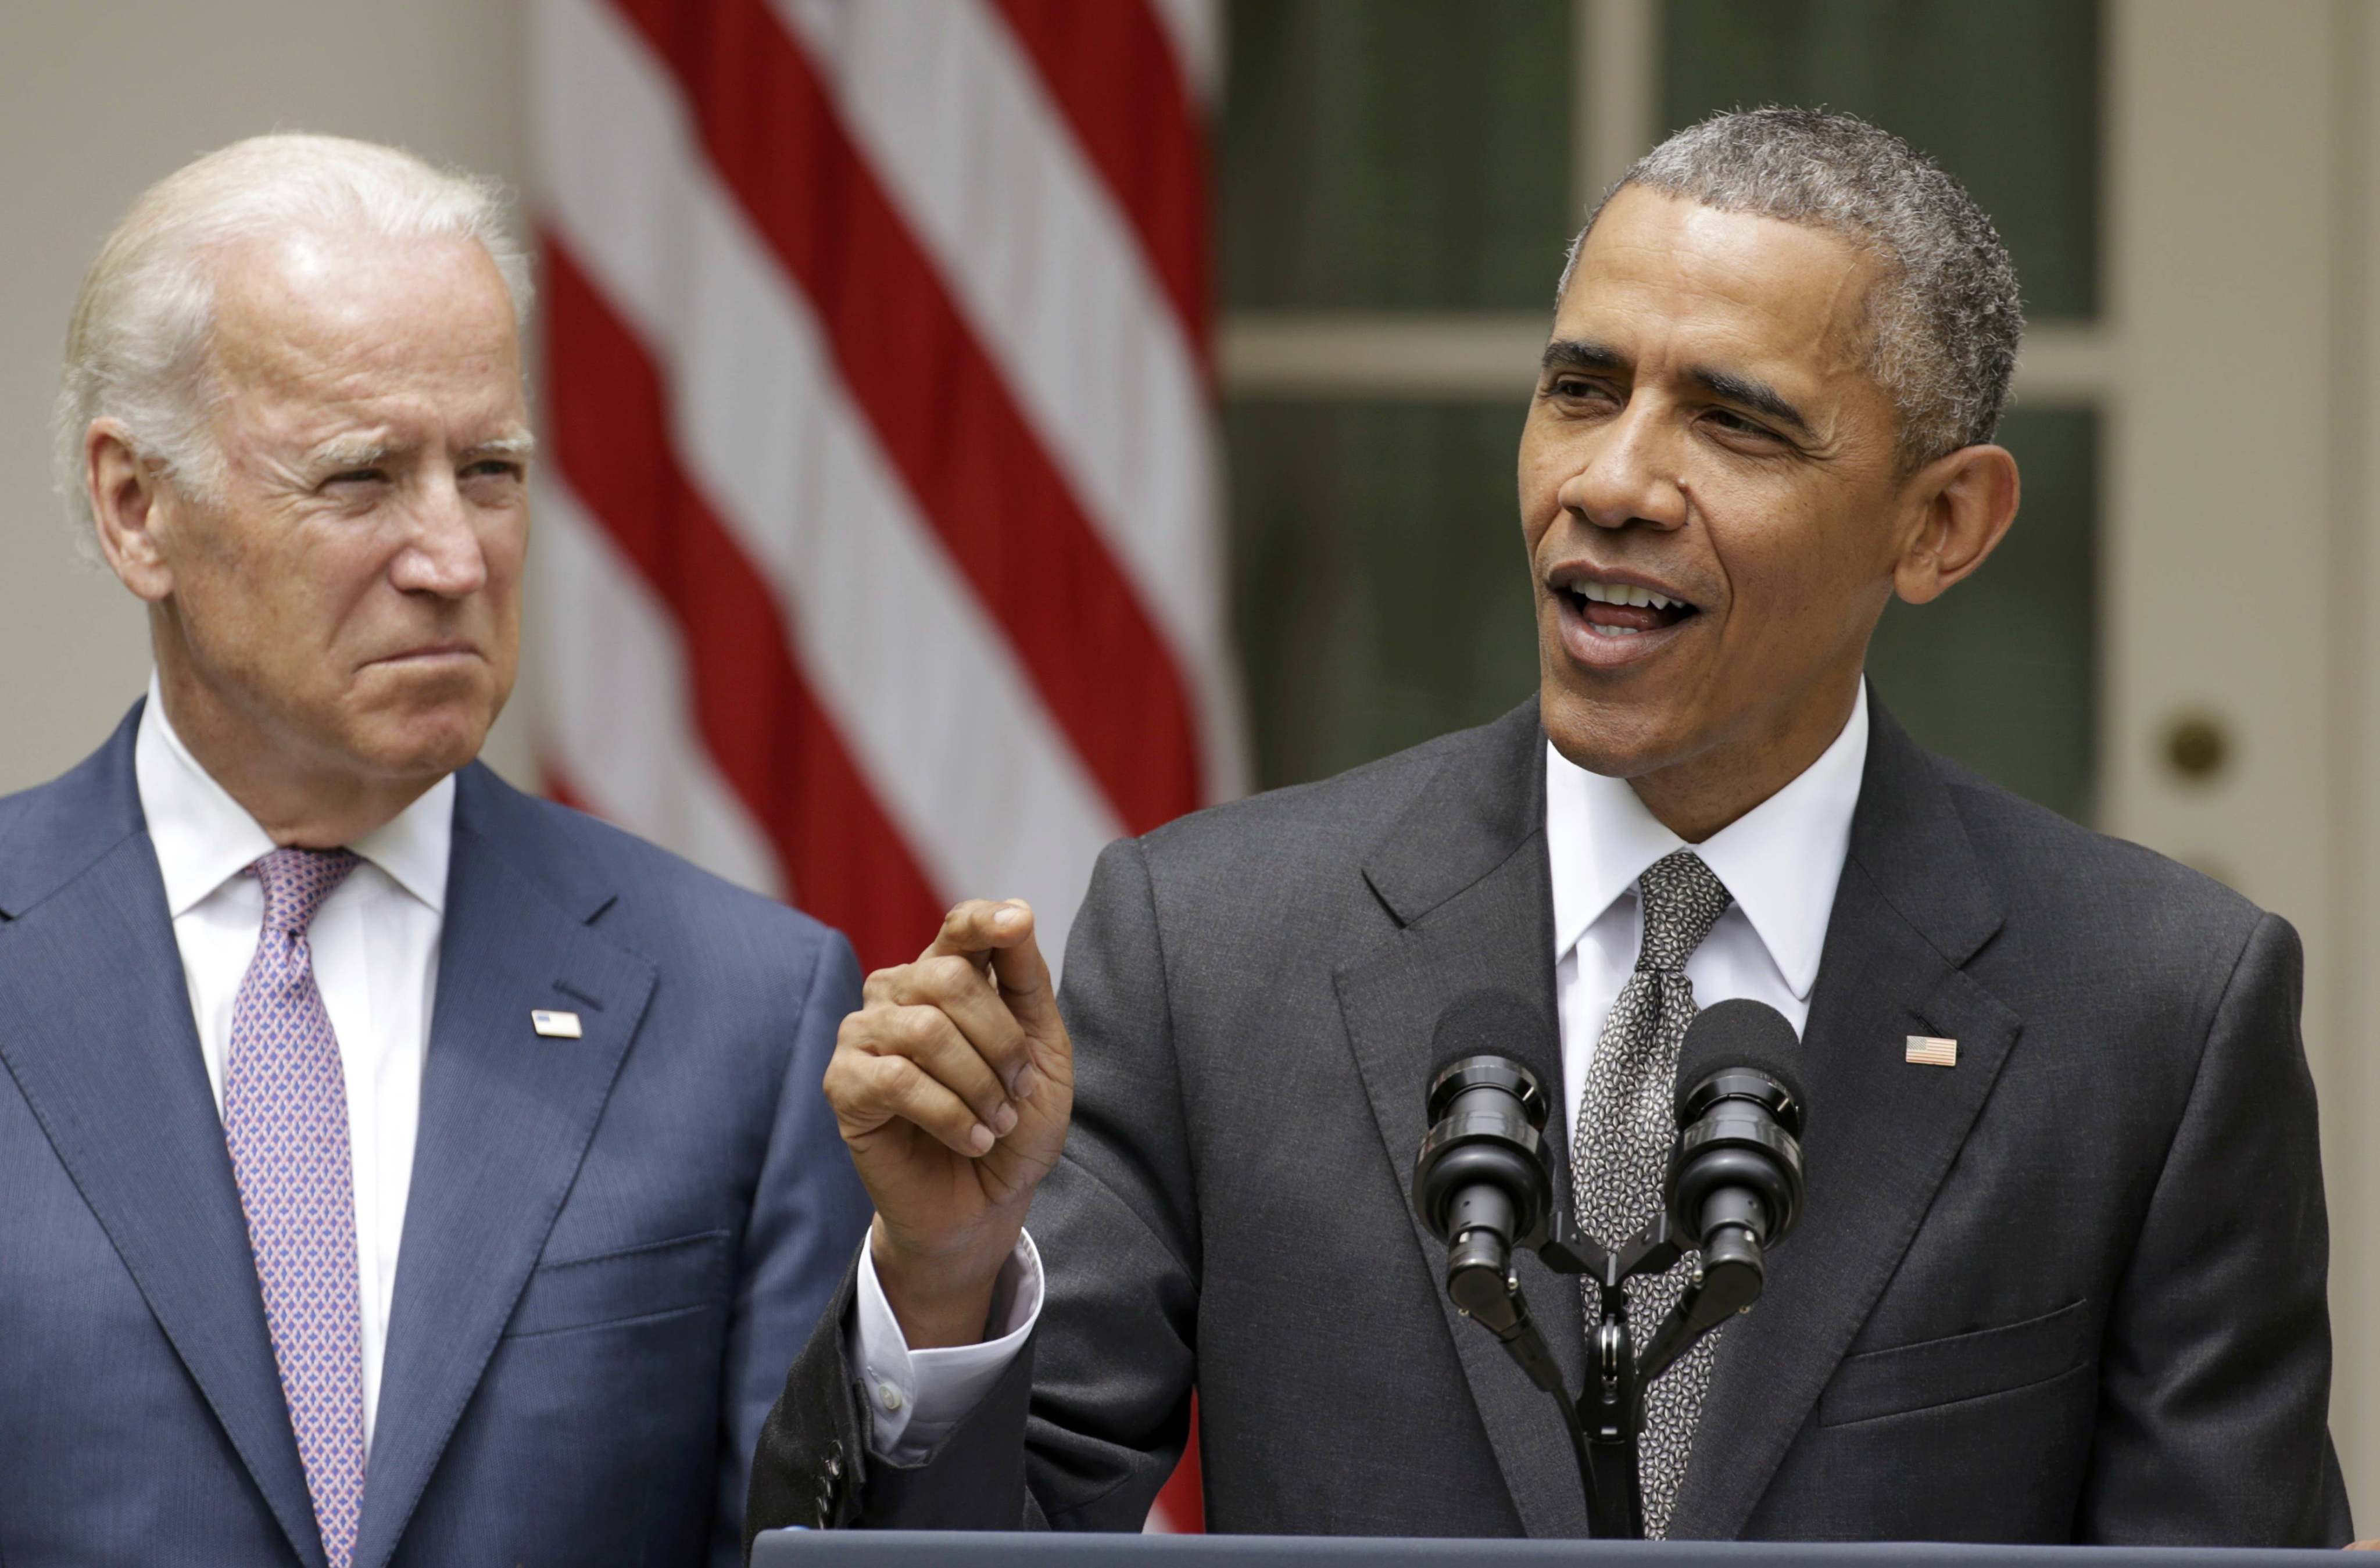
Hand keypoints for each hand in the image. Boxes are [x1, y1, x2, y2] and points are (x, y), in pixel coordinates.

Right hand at [824, 900, 1072, 1347]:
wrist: (985, 1202)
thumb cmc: (1013, 1122)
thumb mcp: (1043, 1049)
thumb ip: (1026, 981)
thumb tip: (1017, 911)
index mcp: (947, 975)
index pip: (957, 926)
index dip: (985, 920)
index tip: (1020, 921)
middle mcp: (897, 993)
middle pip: (949, 976)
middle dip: (1001, 1040)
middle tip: (1016, 1090)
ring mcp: (863, 1035)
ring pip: (925, 1029)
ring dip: (978, 1085)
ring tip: (995, 1122)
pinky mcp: (843, 1084)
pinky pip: (897, 1080)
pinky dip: (949, 1115)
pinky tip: (970, 1139)